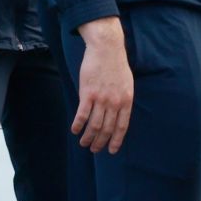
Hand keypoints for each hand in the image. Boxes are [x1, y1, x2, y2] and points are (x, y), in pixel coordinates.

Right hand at [72, 17, 133, 153]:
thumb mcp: (127, 84)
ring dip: (88, 137)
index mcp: (126, 101)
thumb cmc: (116, 65)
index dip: (116, 140)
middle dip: (100, 142)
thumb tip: (118, 114)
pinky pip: (82, 114)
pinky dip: (78, 124)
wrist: (107, 49)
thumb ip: (122, 99)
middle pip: (107, 129)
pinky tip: (74, 130)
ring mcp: (101, 99)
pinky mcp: (88, 93)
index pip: (121, 127)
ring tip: (83, 143)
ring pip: (94, 125)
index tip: (111, 151)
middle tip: (94, 149)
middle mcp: (114, 103)